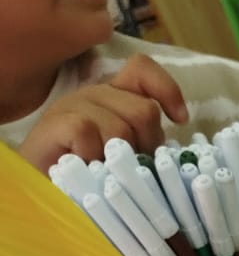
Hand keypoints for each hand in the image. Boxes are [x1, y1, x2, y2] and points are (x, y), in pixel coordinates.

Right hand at [18, 56, 187, 173]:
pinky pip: (91, 134)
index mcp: (115, 97)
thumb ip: (144, 146)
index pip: (142, 70)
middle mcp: (97, 94)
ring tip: (106, 175)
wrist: (42, 184)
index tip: (180, 121)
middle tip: (132, 170)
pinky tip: (87, 170)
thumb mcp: (124, 157)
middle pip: (144, 111)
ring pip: (121, 129)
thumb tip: (171, 155)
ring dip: (120, 162)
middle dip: (147, 148)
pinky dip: (94, 159)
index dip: (166, 89)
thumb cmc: (88, 175)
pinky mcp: (60, 121)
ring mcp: (77, 105)